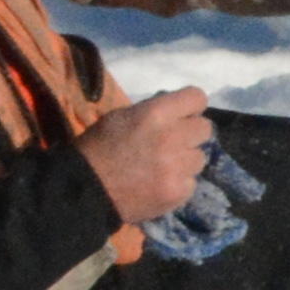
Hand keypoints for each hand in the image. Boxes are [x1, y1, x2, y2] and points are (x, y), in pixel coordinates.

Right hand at [79, 86, 218, 226]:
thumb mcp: (120, 117)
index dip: (190, 106)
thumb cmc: (98, 148)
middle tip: (173, 142)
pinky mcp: (179, 192)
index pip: (197, 98)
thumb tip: (176, 112)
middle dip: (190, 134)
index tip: (183, 115)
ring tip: (164, 167)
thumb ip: (154, 111)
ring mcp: (178, 167)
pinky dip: (178, 183)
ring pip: (200, 158)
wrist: (84, 190)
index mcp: (156, 114)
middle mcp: (173, 137)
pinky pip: (191, 182)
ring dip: (185, 160)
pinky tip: (159, 184)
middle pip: (205, 128)